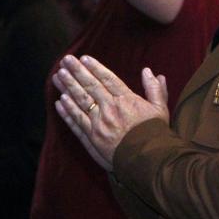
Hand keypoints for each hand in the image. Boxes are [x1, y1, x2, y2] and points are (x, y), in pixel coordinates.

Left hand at [53, 54, 168, 170]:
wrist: (148, 161)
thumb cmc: (155, 134)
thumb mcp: (160, 109)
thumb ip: (154, 89)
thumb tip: (150, 72)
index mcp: (126, 100)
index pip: (108, 79)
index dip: (95, 67)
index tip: (84, 57)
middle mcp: (109, 109)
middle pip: (90, 87)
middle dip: (76, 72)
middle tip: (66, 60)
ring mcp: (98, 124)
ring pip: (79, 102)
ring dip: (67, 88)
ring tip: (57, 76)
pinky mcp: (91, 139)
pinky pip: (76, 123)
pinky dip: (66, 112)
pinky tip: (59, 102)